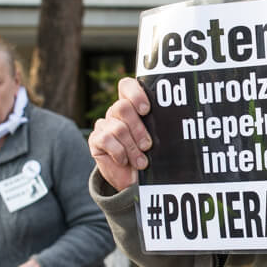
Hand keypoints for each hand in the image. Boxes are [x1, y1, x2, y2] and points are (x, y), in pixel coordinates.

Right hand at [88, 77, 151, 191]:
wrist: (133, 180)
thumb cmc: (149, 156)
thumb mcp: (157, 140)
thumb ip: (158, 126)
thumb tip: (171, 120)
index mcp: (133, 106)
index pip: (127, 86)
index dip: (135, 94)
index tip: (146, 110)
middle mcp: (116, 113)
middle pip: (122, 107)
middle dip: (138, 129)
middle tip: (147, 145)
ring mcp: (105, 125)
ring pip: (118, 127)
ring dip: (132, 147)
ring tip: (141, 161)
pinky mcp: (95, 139)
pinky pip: (106, 139)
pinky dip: (119, 152)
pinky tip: (124, 161)